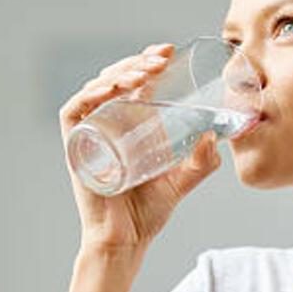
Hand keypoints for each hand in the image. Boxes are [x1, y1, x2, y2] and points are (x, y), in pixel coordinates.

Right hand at [59, 43, 222, 253]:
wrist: (126, 240)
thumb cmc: (148, 212)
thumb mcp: (183, 179)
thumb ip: (203, 161)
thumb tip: (217, 136)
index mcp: (128, 124)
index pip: (133, 81)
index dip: (147, 61)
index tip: (169, 51)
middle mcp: (106, 123)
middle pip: (115, 78)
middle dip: (137, 61)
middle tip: (162, 58)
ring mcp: (89, 133)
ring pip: (97, 88)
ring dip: (120, 72)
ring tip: (145, 71)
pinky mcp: (75, 146)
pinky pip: (75, 110)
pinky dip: (90, 94)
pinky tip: (112, 88)